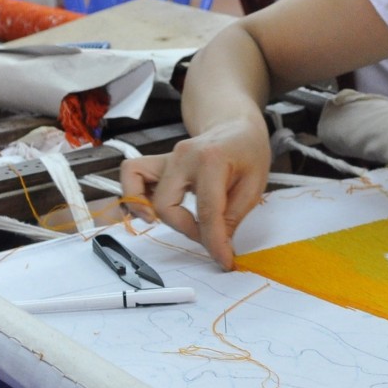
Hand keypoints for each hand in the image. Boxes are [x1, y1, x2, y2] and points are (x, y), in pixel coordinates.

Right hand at [119, 120, 273, 269]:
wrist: (236, 127)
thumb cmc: (248, 152)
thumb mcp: (254, 185)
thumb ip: (233, 216)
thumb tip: (218, 246)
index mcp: (211, 160)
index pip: (206, 211)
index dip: (213, 242)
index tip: (223, 260)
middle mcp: (183, 156)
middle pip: (166, 205)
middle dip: (186, 229)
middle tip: (208, 235)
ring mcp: (167, 157)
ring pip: (138, 187)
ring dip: (150, 212)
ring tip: (172, 223)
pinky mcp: (159, 162)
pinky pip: (132, 175)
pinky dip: (135, 195)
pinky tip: (152, 209)